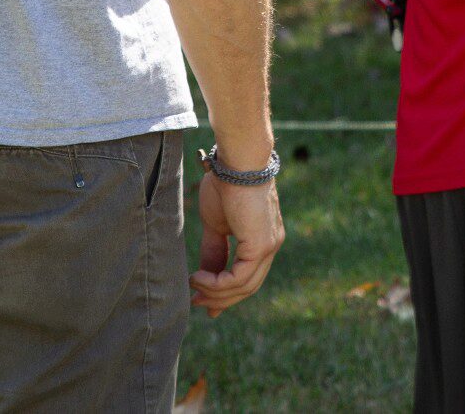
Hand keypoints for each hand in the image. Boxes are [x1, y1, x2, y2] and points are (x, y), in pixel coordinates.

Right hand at [190, 170, 283, 317]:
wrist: (237, 163)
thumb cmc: (226, 184)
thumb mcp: (216, 224)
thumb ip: (213, 251)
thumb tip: (202, 276)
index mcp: (262, 239)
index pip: (248, 276)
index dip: (226, 292)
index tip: (204, 301)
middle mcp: (270, 246)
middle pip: (247, 286)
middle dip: (220, 298)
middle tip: (196, 302)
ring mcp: (268, 246)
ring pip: (244, 286)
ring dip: (215, 292)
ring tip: (194, 287)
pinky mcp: (261, 246)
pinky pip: (239, 278)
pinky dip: (217, 283)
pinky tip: (199, 277)